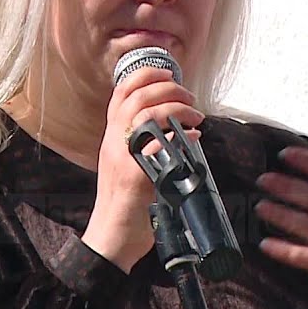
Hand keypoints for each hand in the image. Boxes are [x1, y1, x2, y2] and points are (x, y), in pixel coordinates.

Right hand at [82, 67, 203, 272]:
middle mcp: (114, 141)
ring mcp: (123, 157)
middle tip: (189, 97)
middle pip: (137, 97)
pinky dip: (179, 137)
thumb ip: (142, 142)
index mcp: (112, 135)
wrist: (111, 235)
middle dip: (168, 89)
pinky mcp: (136, 177)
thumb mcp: (125, 163)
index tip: (168, 73)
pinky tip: (193, 138)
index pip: (122, 91)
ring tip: (196, 116)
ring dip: (177, 109)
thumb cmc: (123, 201)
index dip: (146, 74)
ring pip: (146, 115)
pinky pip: (157, 146)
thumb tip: (176, 127)